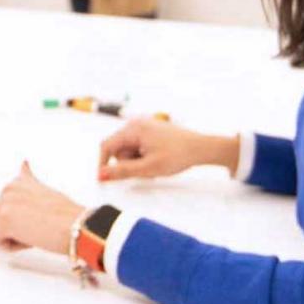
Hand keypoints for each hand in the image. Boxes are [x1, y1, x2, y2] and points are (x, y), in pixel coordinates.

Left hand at [0, 161, 86, 255]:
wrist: (79, 226)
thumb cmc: (67, 218)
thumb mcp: (42, 201)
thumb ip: (19, 201)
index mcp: (17, 182)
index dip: (8, 223)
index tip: (22, 226)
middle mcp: (8, 188)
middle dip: (7, 231)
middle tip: (35, 230)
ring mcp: (4, 203)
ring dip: (6, 239)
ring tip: (32, 234)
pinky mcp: (3, 220)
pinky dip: (11, 247)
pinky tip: (31, 239)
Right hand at [97, 120, 241, 181]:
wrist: (202, 148)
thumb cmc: (178, 155)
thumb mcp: (148, 168)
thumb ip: (122, 171)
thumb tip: (101, 175)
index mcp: (133, 128)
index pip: (106, 146)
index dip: (103, 164)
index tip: (104, 179)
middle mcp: (137, 123)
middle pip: (118, 148)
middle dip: (128, 163)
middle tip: (145, 171)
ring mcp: (145, 126)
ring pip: (128, 149)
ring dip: (137, 161)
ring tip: (154, 166)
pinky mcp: (151, 131)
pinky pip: (138, 146)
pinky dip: (143, 156)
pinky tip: (157, 160)